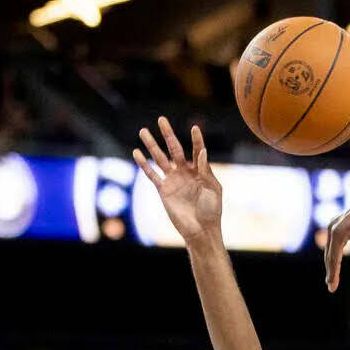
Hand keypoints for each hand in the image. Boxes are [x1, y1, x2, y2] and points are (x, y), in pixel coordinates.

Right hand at [133, 117, 221, 241]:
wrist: (201, 230)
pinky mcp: (163, 190)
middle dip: (168, 134)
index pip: (197, 150)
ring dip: (152, 145)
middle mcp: (185, 173)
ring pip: (160, 158)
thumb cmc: (212, 211)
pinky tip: (136, 152)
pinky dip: (144, 164)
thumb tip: (202, 151)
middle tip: (161, 119)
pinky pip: (151, 174)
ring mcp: (173, 180)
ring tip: (143, 131)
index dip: (196, 139)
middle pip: (174, 149)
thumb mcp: (213, 189)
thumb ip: (206, 170)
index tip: (195, 128)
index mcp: (200, 171)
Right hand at [324, 193, 349, 290]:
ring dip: (331, 263)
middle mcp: (333, 225)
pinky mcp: (338, 222)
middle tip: (331, 287)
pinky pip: (334, 242)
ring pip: (330, 248)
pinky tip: (336, 264)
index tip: (332, 288)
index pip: (333, 257)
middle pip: (329, 253)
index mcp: (340, 230)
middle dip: (331, 270)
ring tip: (333, 279)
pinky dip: (334, 254)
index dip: (333, 273)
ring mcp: (334, 222)